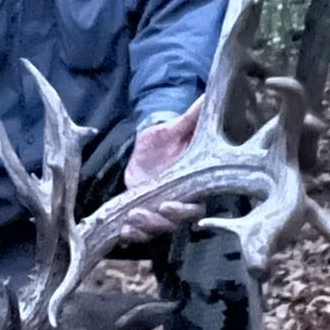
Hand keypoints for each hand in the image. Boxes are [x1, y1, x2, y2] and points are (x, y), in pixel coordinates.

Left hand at [108, 99, 204, 244]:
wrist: (150, 143)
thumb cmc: (169, 137)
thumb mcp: (180, 127)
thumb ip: (195, 116)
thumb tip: (208, 94)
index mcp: (192, 187)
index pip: (194, 208)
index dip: (182, 211)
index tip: (167, 204)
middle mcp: (177, 203)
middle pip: (173, 225)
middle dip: (158, 223)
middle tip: (141, 213)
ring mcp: (158, 211)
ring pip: (154, 231)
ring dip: (142, 230)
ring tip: (129, 220)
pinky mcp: (141, 211)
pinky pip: (138, 232)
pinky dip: (130, 235)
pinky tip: (121, 233)